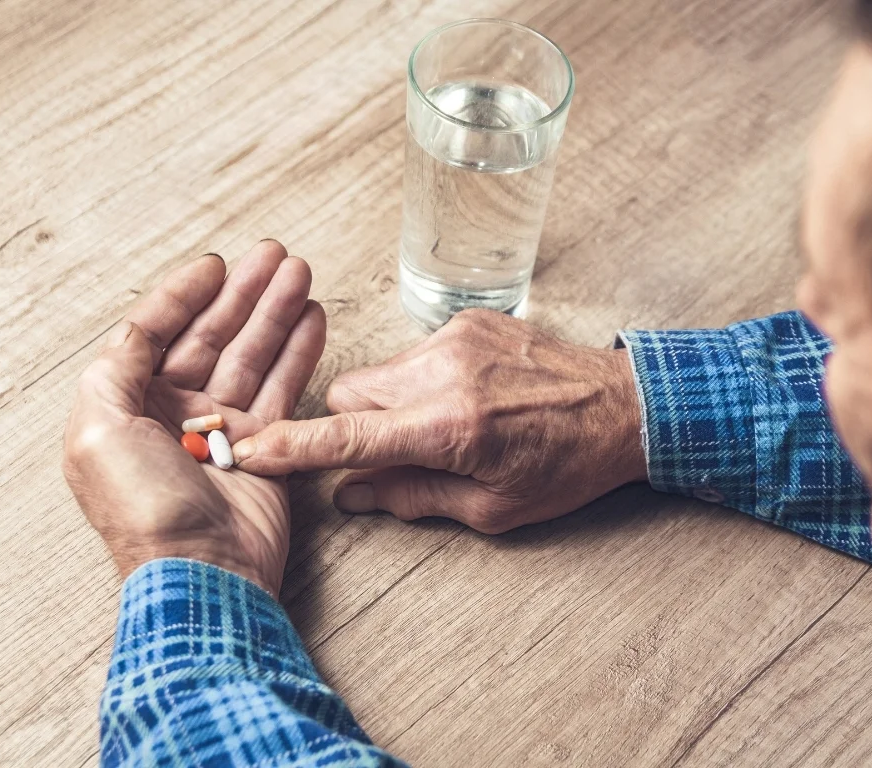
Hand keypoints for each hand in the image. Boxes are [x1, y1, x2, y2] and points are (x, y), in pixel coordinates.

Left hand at [63, 241, 325, 595]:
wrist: (203, 572)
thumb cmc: (144, 511)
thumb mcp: (98, 432)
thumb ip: (115, 370)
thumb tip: (138, 330)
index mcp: (130, 408)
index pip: (158, 333)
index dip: (185, 294)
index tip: (216, 264)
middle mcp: (176, 414)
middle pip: (214, 337)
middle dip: (244, 294)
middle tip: (275, 256)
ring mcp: (224, 431)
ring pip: (254, 356)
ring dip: (277, 314)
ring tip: (301, 275)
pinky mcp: (267, 446)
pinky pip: (285, 388)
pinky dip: (300, 353)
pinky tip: (312, 321)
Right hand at [232, 310, 645, 533]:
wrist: (624, 406)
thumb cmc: (565, 466)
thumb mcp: (493, 508)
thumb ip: (412, 498)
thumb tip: (351, 493)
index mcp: (451, 426)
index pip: (350, 435)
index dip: (294, 448)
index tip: (248, 450)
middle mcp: (445, 371)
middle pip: (351, 394)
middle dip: (359, 427)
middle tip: (403, 451)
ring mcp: (457, 338)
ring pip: (381, 373)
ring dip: (393, 404)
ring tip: (448, 424)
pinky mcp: (470, 320)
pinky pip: (415, 354)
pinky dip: (423, 381)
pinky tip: (470, 397)